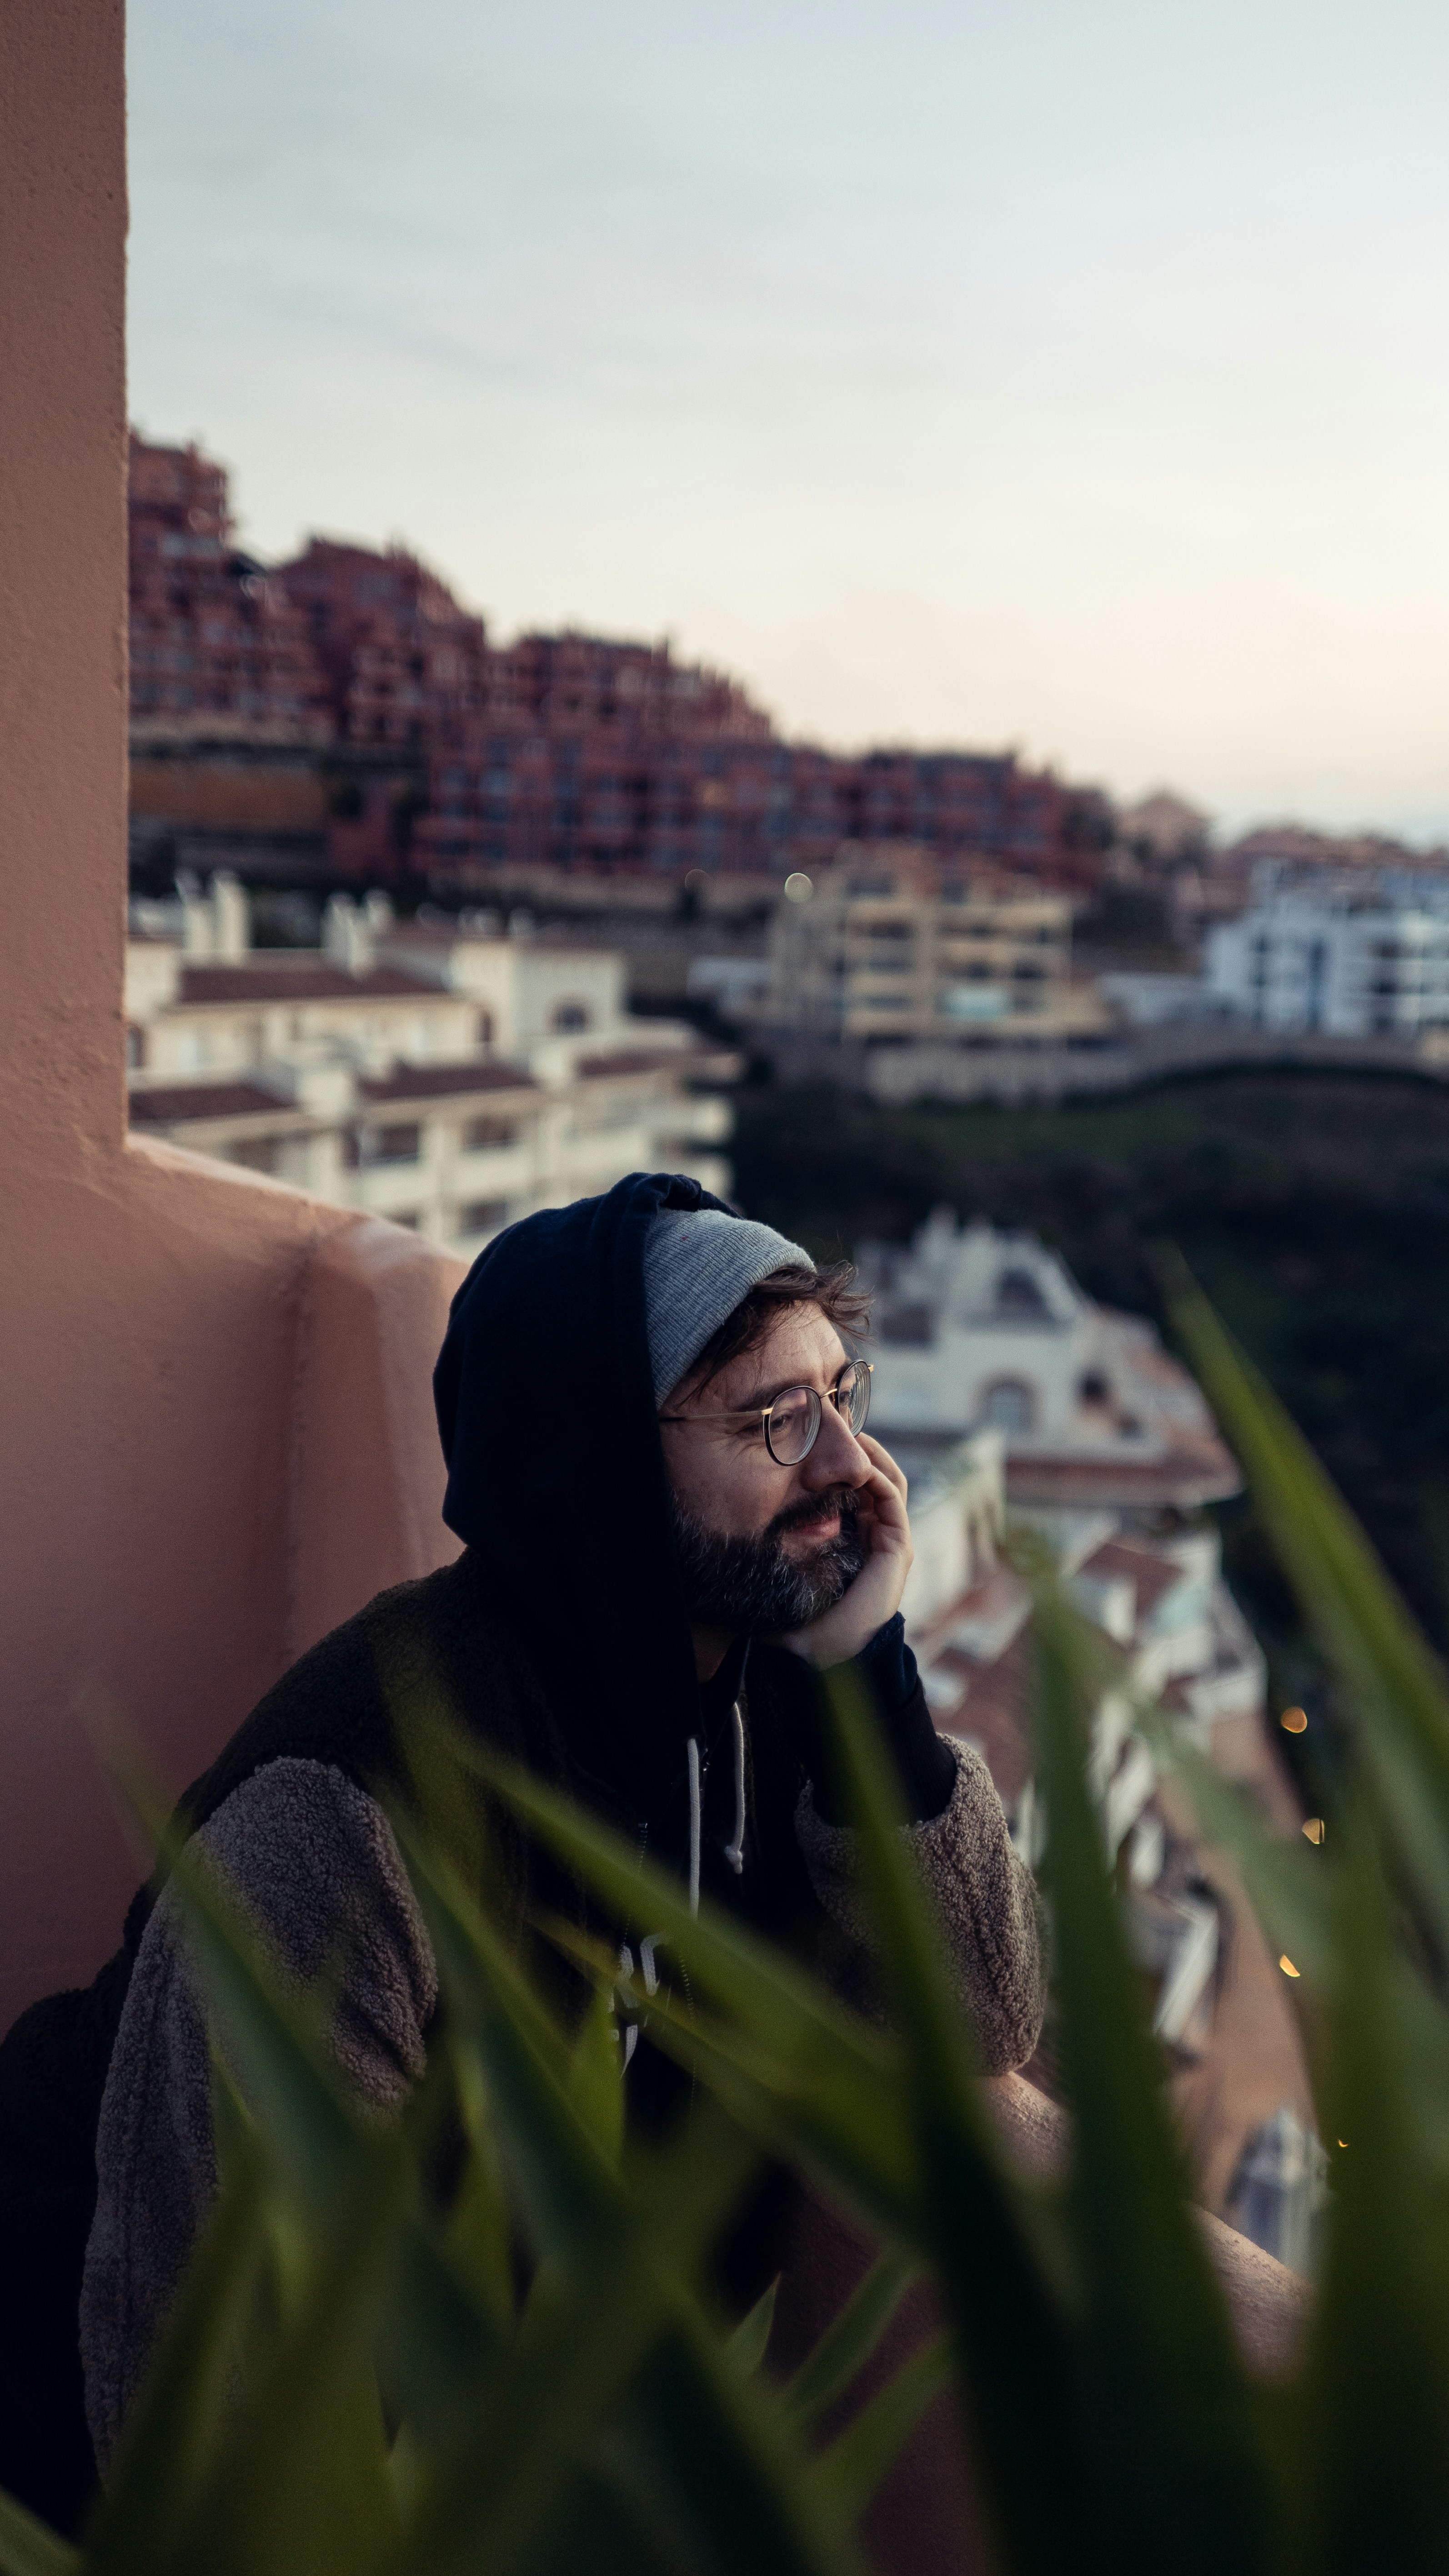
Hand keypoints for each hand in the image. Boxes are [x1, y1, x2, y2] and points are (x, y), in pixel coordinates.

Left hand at [776, 1437, 912, 1668]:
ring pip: (887, 1482)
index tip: (811, 1439)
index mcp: (848, 1542)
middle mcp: (872, 1539)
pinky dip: (877, 1474)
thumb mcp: (775, 1572)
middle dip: (856, 1449)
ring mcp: (888, 1543)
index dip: (835, 1462)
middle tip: (834, 1424)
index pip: (849, 1491)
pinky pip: (892, 1497)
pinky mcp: (897, 1549)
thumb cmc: (793, 1622)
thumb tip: (725, 1526)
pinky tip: (855, 1462)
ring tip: (850, 1432)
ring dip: (871, 1454)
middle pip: (872, 1479)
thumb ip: (765, 1552)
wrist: (817, 1657)